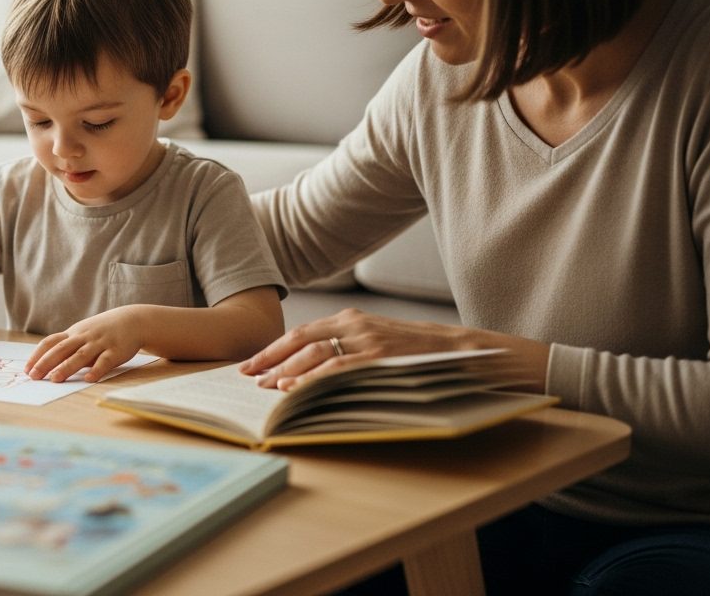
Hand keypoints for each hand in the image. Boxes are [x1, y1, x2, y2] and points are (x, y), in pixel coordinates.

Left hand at [25, 307, 142, 382]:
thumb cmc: (103, 331)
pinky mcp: (115, 350)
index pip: (50, 342)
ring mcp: (99, 343)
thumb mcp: (83, 334)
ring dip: (67, 367)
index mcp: (74, 333)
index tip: (27, 368)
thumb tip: (47, 365)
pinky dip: (96, 370)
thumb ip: (68, 347)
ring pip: (80, 355)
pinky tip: (88, 379)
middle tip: (34, 376)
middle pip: (61, 349)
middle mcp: (84, 337)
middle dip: (46, 362)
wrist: (133, 321)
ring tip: (55, 379)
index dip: (37, 355)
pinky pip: (105, 361)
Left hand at [238, 308, 478, 389]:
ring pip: (314, 353)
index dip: (273, 349)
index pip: (302, 332)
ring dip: (285, 371)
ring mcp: (367, 341)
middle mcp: (355, 325)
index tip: (251, 364)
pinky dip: (312, 379)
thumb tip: (310, 370)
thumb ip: (347, 346)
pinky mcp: (380, 358)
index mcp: (352, 318)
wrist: (461, 351)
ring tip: (265, 387)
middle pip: (300, 340)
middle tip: (248, 376)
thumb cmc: (417, 351)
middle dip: (270, 359)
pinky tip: (294, 390)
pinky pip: (337, 369)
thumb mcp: (378, 339)